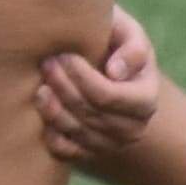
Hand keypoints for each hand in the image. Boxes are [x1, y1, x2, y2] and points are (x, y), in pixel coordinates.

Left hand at [32, 10, 162, 165]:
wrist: (101, 62)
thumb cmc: (114, 40)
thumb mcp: (127, 32)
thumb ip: (131, 47)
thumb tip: (115, 73)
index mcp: (146, 98)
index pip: (109, 96)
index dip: (82, 77)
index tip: (63, 55)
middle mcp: (134, 127)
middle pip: (91, 115)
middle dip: (63, 88)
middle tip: (46, 62)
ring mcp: (111, 144)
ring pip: (77, 133)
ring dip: (53, 110)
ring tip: (39, 85)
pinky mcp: (89, 153)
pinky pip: (67, 152)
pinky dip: (51, 135)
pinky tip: (44, 112)